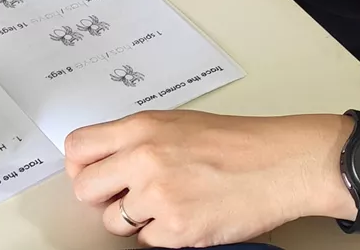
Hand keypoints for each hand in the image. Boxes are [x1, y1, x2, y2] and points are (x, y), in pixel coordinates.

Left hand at [65, 110, 354, 246]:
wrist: (281, 164)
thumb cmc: (238, 142)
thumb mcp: (177, 123)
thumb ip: (136, 138)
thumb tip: (105, 159)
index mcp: (141, 128)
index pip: (77, 147)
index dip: (80, 165)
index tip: (90, 173)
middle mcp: (144, 160)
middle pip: (85, 189)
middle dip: (101, 197)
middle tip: (123, 196)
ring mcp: (159, 197)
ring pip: (115, 222)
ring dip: (135, 219)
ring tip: (167, 203)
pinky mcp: (177, 230)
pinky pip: (147, 242)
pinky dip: (163, 234)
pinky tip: (186, 215)